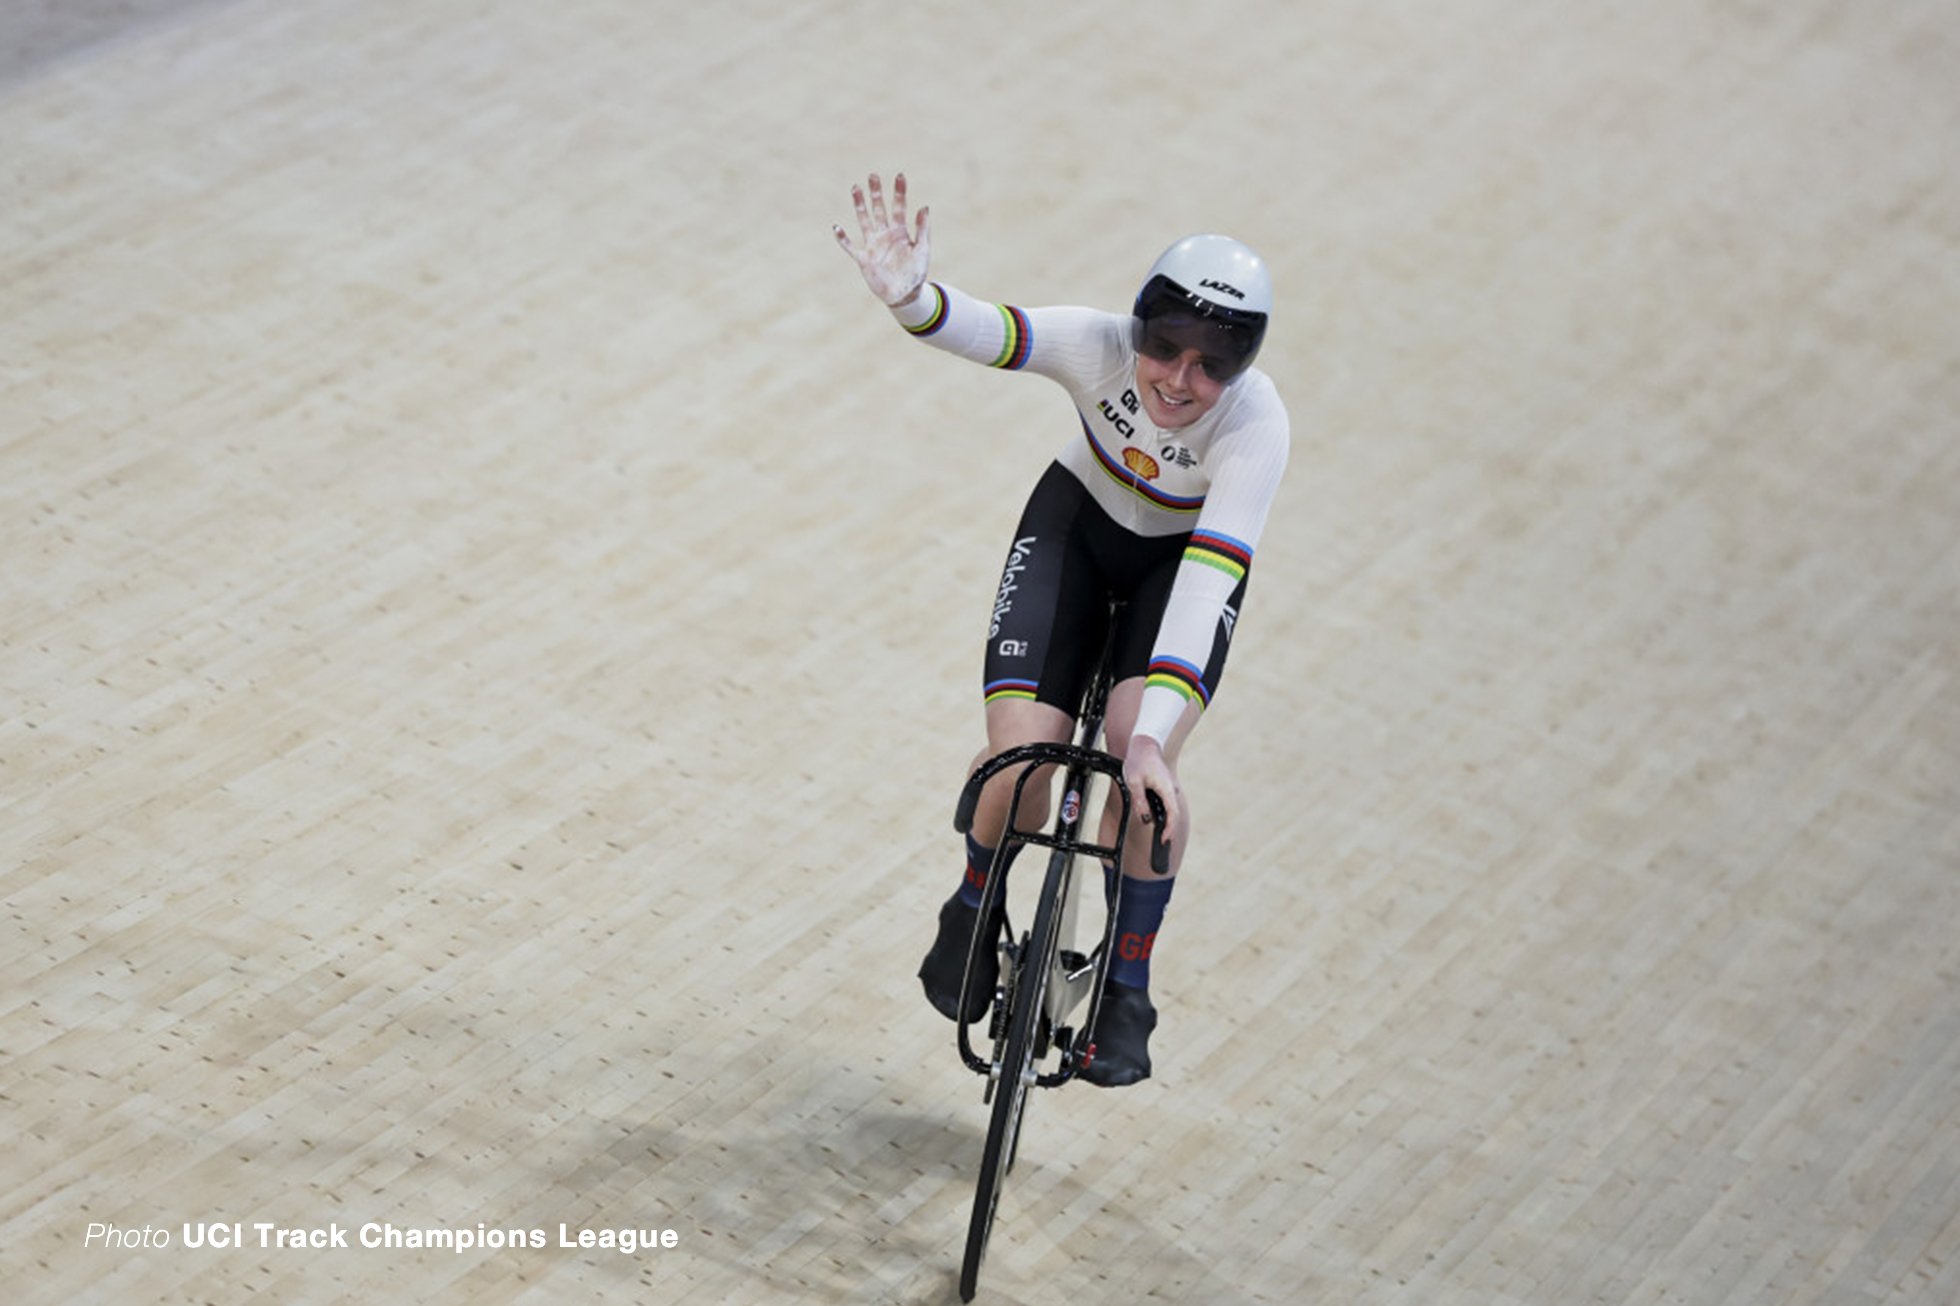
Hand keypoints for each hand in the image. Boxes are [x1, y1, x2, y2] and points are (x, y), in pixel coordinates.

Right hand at [834, 172, 930, 307]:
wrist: (905, 295)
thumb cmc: (916, 273)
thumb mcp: (922, 249)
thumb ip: (922, 229)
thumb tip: (924, 206)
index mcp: (900, 232)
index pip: (899, 207)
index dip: (899, 192)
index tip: (899, 176)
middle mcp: (885, 235)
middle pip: (879, 209)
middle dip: (875, 193)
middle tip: (872, 176)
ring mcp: (873, 245)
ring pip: (864, 221)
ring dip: (860, 205)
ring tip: (855, 188)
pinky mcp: (864, 259)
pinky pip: (850, 247)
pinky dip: (843, 238)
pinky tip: (837, 227)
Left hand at [1123, 735, 1183, 852]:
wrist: (1144, 745)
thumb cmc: (1138, 760)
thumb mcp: (1134, 782)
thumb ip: (1139, 800)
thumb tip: (1144, 817)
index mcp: (1165, 788)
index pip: (1172, 813)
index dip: (1169, 829)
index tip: (1164, 839)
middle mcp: (1171, 789)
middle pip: (1173, 813)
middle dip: (1169, 828)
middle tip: (1161, 840)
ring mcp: (1169, 788)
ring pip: (1171, 808)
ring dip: (1166, 820)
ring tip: (1160, 832)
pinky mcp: (1165, 786)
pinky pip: (1167, 802)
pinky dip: (1164, 812)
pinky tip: (1156, 817)